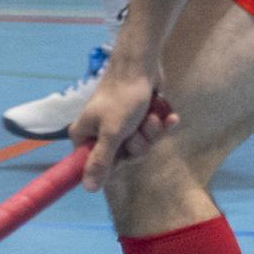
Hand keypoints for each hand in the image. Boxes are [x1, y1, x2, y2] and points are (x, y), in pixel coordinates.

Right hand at [69, 58, 174, 190]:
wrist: (142, 65)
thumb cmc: (123, 98)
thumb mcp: (112, 133)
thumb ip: (101, 162)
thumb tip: (88, 189)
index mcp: (85, 135)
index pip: (96, 166)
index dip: (114, 163)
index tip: (124, 154)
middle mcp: (100, 131)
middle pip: (123, 157)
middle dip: (138, 144)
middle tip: (138, 129)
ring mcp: (121, 124)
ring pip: (140, 144)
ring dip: (151, 132)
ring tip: (151, 116)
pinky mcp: (139, 117)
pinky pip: (152, 132)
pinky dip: (162, 124)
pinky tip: (168, 117)